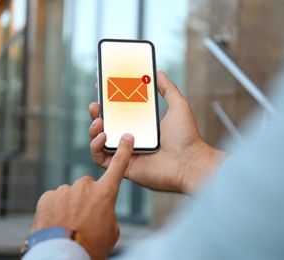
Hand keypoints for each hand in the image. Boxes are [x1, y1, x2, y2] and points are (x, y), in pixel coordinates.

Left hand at [30, 134, 133, 259]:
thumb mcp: (111, 231)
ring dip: (70, 207)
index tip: (127, 137)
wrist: (62, 254)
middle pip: (88, 187)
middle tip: (84, 219)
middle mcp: (85, 186)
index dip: (123, 152)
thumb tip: (101, 209)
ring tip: (69, 225)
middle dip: (87, 199)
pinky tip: (57, 224)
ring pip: (70, 195)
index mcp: (105, 193)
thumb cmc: (91, 245)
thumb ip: (108, 213)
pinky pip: (55, 200)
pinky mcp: (48, 196)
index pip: (118, 167)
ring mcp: (65, 190)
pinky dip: (56, 210)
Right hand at [89, 71, 224, 192]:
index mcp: (142, 125)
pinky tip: (104, 137)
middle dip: (96, 114)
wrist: (189, 163)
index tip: (101, 88)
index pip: (119, 112)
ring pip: (99, 142)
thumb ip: (168, 89)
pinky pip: (101, 159)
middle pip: (106, 126)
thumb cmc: (186, 137)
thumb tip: (157, 73)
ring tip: (99, 121)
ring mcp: (126, 153)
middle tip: (95, 104)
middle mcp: (131, 139)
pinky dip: (97, 147)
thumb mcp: (178, 106)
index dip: (108, 101)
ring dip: (93, 130)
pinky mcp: (123, 166)